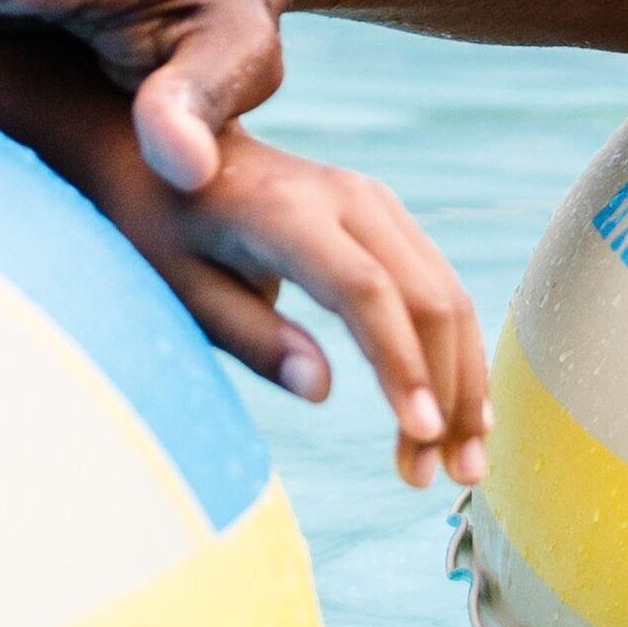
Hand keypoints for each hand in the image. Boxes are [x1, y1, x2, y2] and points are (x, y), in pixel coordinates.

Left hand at [123, 128, 491, 488]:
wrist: (163, 149)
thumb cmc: (162, 228)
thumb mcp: (180, 287)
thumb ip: (251, 337)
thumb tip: (322, 391)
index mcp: (287, 212)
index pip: (365, 292)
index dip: (401, 364)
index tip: (423, 434)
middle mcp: (348, 198)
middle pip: (426, 299)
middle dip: (449, 392)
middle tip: (452, 477)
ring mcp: (375, 202)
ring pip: (447, 297)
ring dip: (464, 383)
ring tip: (464, 465)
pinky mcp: (387, 218)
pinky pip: (438, 288)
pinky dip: (454, 353)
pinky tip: (461, 412)